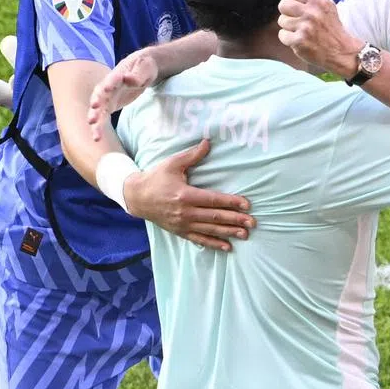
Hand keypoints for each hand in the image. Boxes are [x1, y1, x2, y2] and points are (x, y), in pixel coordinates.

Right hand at [88, 50, 159, 141]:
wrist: (141, 69)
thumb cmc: (144, 66)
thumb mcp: (145, 67)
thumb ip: (137, 74)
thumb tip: (129, 79)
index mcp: (117, 74)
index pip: (111, 79)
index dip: (108, 84)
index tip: (106, 90)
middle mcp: (108, 86)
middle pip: (99, 95)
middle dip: (96, 105)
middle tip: (92, 117)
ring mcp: (107, 96)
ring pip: (98, 109)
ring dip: (95, 121)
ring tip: (95, 134)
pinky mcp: (109, 105)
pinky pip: (102, 117)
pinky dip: (99, 127)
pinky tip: (97, 138)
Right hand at [123, 139, 253, 250]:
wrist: (137, 197)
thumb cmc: (156, 178)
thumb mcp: (172, 164)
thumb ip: (192, 155)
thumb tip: (208, 142)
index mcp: (185, 195)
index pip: (213, 199)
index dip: (231, 202)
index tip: (247, 204)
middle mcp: (185, 212)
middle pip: (215, 217)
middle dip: (235, 220)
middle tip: (252, 222)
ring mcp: (182, 224)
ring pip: (210, 230)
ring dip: (228, 233)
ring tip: (245, 234)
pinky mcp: (180, 231)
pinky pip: (200, 239)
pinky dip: (214, 243)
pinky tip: (227, 246)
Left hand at [277, 0, 361, 78]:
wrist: (341, 51)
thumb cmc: (330, 26)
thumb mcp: (324, 4)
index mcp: (319, 0)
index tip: (299, 5)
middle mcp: (312, 13)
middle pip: (283, 5)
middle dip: (288, 12)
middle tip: (300, 19)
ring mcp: (305, 28)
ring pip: (282, 20)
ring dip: (289, 26)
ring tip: (302, 30)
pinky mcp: (299, 41)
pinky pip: (282, 35)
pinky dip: (289, 38)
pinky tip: (300, 39)